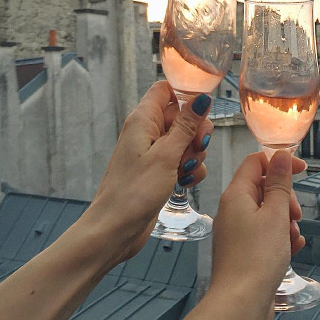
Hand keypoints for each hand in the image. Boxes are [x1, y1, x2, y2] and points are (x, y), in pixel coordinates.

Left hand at [87, 81, 212, 261]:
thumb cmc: (133, 192)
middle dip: (196, 131)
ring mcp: (153, 151)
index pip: (166, 89)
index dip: (186, 94)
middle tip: (197, 147)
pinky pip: (183, 159)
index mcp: (143, 119)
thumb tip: (201, 99)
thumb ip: (186, 125)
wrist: (115, 230)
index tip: (203, 108)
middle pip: (182, 115)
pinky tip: (184, 182)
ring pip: (186, 139)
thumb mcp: (166, 154)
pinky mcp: (159, 169)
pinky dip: (189, 169)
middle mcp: (147, 131)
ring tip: (185, 169)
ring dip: (194, 153)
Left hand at [212, 151, 304, 319]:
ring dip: (285, 220)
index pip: (255, 162)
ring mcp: (237, 230)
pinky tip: (290, 248)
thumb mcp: (275, 214)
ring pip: (267, 212)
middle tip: (294, 213)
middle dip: (285, 198)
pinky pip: (265, 233)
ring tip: (291, 236)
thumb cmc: (254, 260)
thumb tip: (280, 156)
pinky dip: (280, 237)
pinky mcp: (244, 249)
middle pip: (263, 188)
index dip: (278, 162)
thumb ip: (279, 183)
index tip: (299, 168)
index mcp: (236, 195)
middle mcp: (233, 210)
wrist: (241, 302)